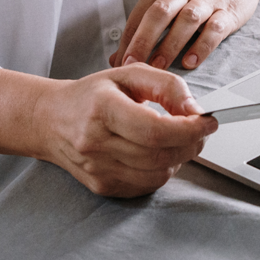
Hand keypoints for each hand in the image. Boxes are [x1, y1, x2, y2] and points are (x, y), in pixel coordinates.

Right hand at [35, 63, 217, 196]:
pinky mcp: (102, 186)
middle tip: (202, 129)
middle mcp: (97, 143)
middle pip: (159, 154)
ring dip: (180, 157)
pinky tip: (160, 152)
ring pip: (157, 173)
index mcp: (102, 109)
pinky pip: (146, 185)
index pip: (155, 130)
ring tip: (180, 138)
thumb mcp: (130, 73)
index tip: (208, 121)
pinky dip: (163, 169)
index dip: (189, 129)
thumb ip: (167, 86)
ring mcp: (98, 169)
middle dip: (191, 143)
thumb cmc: (93, 94)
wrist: (51, 120)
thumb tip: (195, 109)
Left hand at [110, 0, 259, 70]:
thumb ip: (147, 21)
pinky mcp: (229, 10)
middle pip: (160, 13)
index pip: (140, 14)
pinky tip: (192, 61)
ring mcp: (208, 0)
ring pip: (187, 20)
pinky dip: (203, 45)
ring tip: (159, 67)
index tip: (118, 63)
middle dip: (144, 40)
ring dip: (171, 44)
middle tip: (133, 64)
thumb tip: (120, 56)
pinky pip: (215, 28)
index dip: (128, 39)